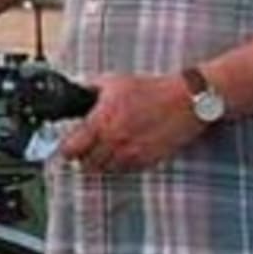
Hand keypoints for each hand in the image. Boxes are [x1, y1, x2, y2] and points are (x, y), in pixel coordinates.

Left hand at [55, 73, 207, 172]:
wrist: (185, 101)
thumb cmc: (151, 90)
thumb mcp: (114, 82)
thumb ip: (90, 89)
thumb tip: (75, 92)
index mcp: (102, 122)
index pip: (71, 149)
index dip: (66, 148)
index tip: (68, 144)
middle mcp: (114, 141)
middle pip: (86, 164)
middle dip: (82, 156)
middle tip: (86, 147)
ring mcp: (131, 154)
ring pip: (104, 170)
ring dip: (100, 162)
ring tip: (104, 149)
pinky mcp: (147, 161)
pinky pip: (124, 171)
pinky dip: (119, 165)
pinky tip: (122, 151)